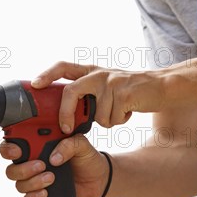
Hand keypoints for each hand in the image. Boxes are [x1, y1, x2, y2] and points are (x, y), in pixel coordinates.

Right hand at [0, 134, 109, 196]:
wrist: (98, 179)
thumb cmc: (87, 158)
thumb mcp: (81, 145)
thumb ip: (69, 144)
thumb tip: (54, 158)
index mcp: (37, 147)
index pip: (13, 146)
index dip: (8, 149)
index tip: (17, 152)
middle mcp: (32, 163)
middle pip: (11, 169)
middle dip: (23, 169)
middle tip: (41, 165)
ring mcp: (35, 180)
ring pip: (19, 185)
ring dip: (33, 182)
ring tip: (51, 178)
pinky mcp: (41, 195)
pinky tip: (46, 193)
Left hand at [31, 61, 168, 131]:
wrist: (161, 86)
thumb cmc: (132, 91)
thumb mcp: (108, 85)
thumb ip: (89, 92)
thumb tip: (68, 110)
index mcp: (92, 71)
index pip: (63, 67)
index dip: (47, 74)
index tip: (34, 85)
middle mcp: (99, 74)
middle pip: (71, 92)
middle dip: (65, 114)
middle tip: (66, 129)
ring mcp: (112, 83)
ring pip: (96, 115)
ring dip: (107, 121)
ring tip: (118, 112)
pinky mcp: (124, 94)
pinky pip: (111, 119)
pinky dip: (119, 121)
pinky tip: (127, 112)